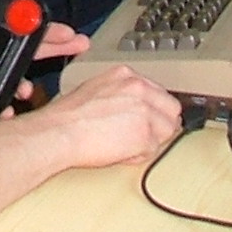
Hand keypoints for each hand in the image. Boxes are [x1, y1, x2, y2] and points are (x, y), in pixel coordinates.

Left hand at [0, 0, 91, 113]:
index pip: (23, 24)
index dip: (44, 25)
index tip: (60, 26)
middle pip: (33, 48)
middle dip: (59, 46)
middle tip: (79, 43)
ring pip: (21, 77)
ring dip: (29, 82)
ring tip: (29, 88)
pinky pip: (0, 102)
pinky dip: (6, 108)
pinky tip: (8, 111)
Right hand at [29, 65, 180, 167]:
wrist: (59, 132)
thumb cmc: (67, 116)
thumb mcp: (96, 89)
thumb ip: (120, 94)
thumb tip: (132, 108)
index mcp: (127, 75)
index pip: (159, 92)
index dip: (154, 110)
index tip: (149, 119)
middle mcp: (139, 88)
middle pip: (171, 109)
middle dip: (161, 124)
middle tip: (142, 136)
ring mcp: (145, 111)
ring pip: (167, 130)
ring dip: (150, 141)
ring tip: (125, 144)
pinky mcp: (145, 135)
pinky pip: (153, 150)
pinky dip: (138, 156)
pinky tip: (120, 153)